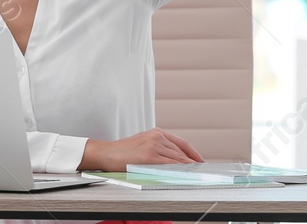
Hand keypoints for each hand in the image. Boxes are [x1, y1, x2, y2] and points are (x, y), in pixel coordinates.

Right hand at [78, 127, 204, 171]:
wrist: (107, 153)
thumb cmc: (122, 151)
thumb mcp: (143, 142)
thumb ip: (158, 147)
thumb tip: (173, 159)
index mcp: (157, 132)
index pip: (181, 143)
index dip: (192, 152)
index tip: (199, 160)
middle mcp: (157, 136)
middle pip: (181, 151)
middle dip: (192, 161)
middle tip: (200, 170)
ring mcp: (154, 145)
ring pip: (176, 157)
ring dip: (187, 166)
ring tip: (195, 173)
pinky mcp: (149, 156)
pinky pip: (168, 164)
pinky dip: (178, 169)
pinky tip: (183, 173)